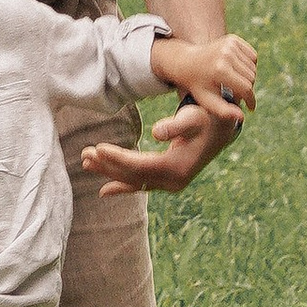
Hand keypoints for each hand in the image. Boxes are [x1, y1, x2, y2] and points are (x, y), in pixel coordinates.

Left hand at [81, 92, 243, 197]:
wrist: (222, 130)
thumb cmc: (206, 119)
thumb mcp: (194, 117)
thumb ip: (176, 125)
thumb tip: (156, 132)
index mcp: (177, 168)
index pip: (140, 166)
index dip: (118, 158)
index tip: (98, 148)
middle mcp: (173, 182)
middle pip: (133, 176)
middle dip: (107, 166)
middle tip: (84, 155)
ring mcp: (171, 184)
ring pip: (134, 181)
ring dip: (110, 173)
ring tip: (86, 162)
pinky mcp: (168, 181)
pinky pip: (141, 185)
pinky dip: (122, 185)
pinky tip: (104, 189)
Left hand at [150, 29, 259, 125]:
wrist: (186, 62)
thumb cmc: (198, 85)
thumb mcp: (207, 101)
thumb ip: (224, 112)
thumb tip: (242, 118)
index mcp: (220, 70)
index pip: (246, 88)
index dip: (251, 101)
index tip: (251, 108)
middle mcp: (226, 54)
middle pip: (251, 78)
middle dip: (248, 90)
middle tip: (238, 95)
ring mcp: (230, 44)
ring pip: (253, 68)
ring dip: (248, 78)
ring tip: (236, 84)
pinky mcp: (233, 39)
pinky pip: (253, 56)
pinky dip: (250, 65)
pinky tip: (238, 72)